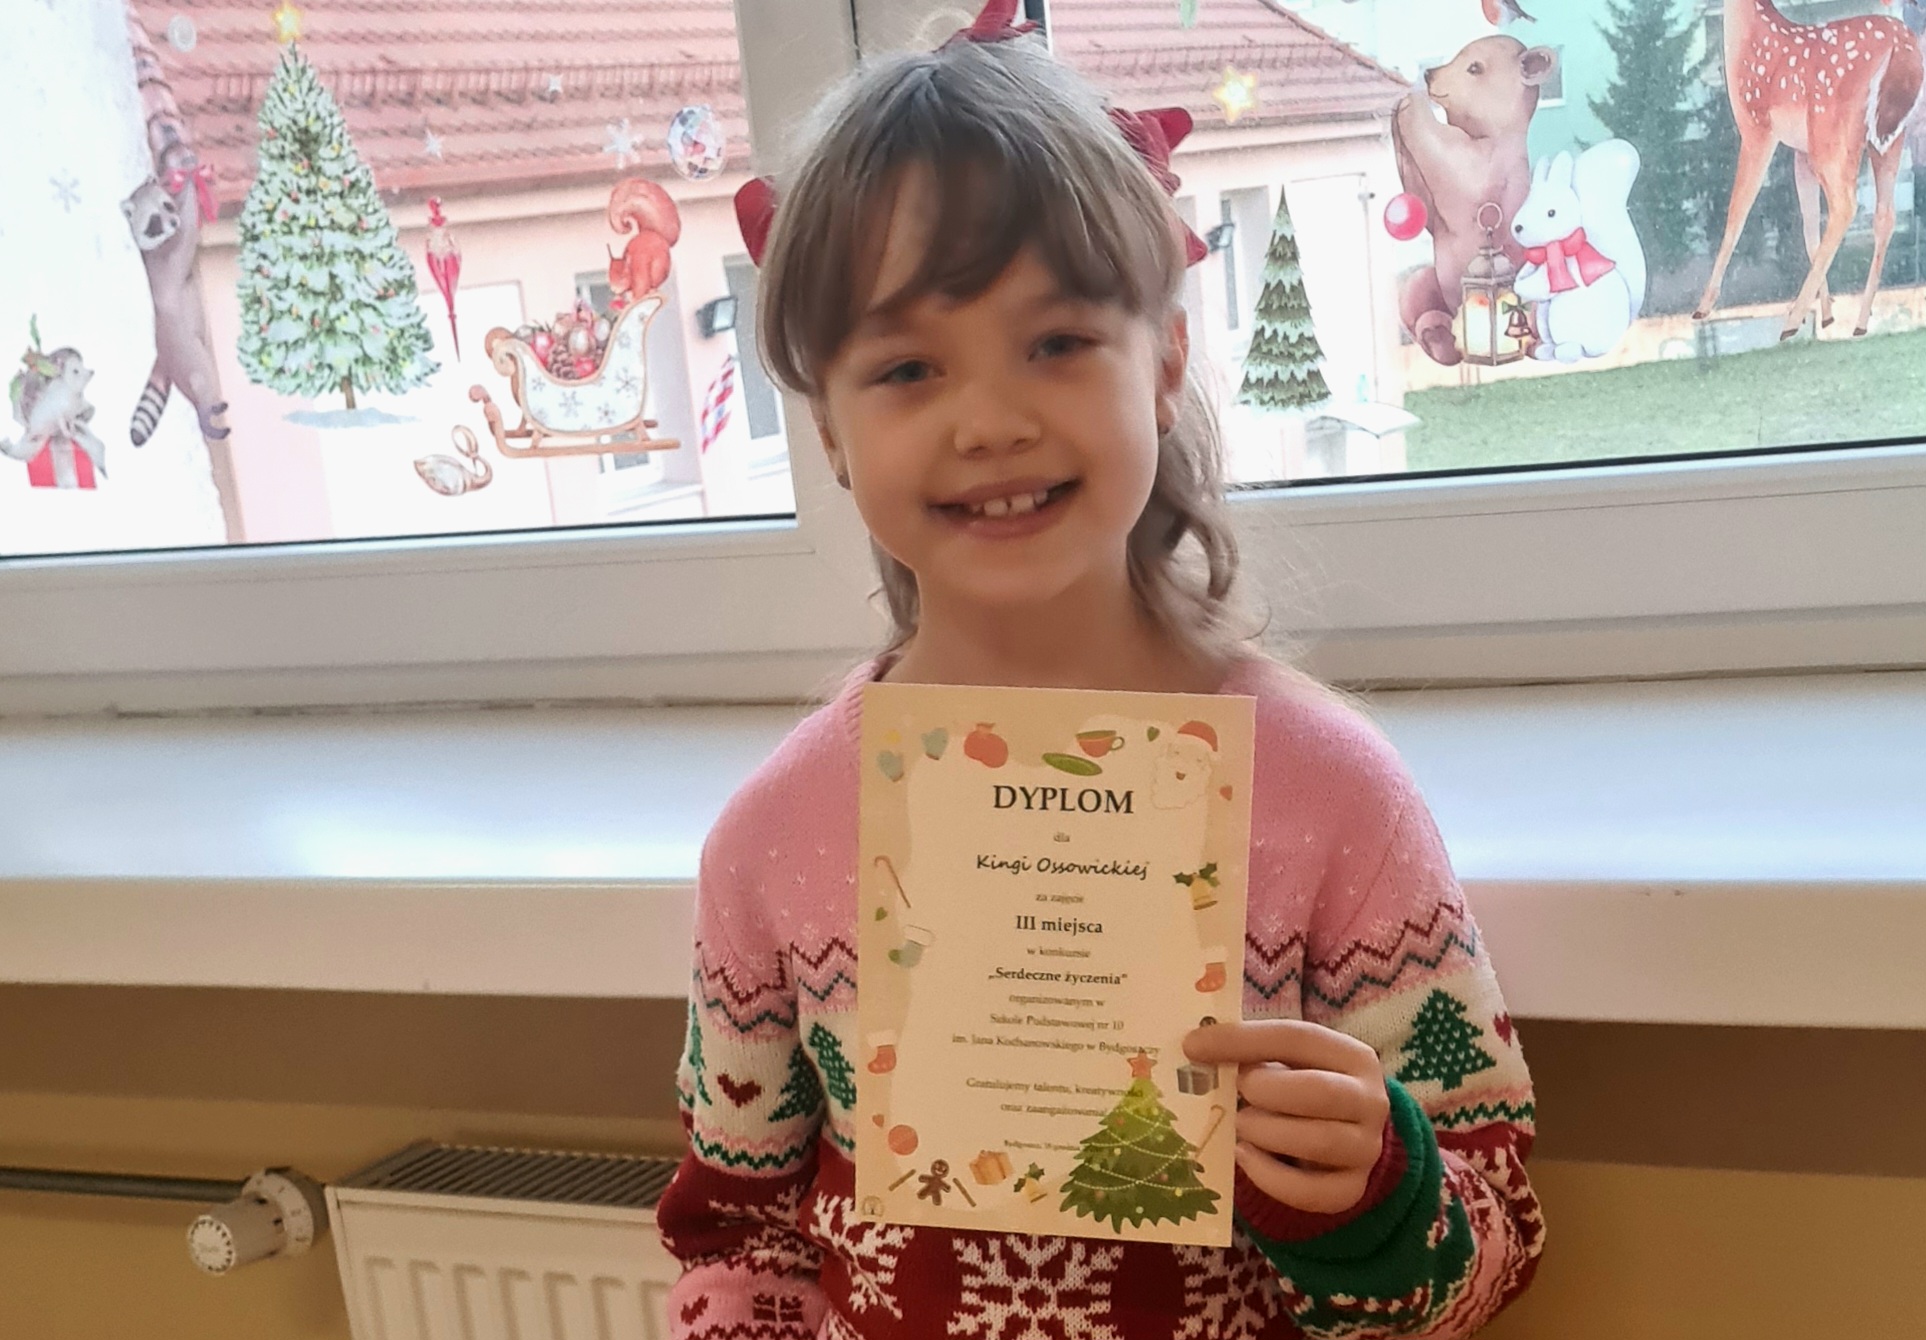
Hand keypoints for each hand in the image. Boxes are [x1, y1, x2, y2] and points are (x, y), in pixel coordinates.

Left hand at [1182, 1019, 1389, 1215]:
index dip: (1243, 1040)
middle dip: (1266, 1091)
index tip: (1194, 1046)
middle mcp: (1370, 1101)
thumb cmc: (1304, 1087)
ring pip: (1320, 1141)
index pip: (1298, 1038)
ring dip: (1266, 1132)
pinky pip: (1313, 1192)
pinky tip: (1245, 1157)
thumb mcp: (1288, 1060)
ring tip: (1240, 1126)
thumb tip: (1196, 1047)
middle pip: (1320, 1092)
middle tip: (1236, 1092)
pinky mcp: (1352, 1189)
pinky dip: (1270, 1177)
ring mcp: (1365, 1148)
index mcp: (1353, 1056)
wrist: (1345, 1135)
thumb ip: (1252, 1051)